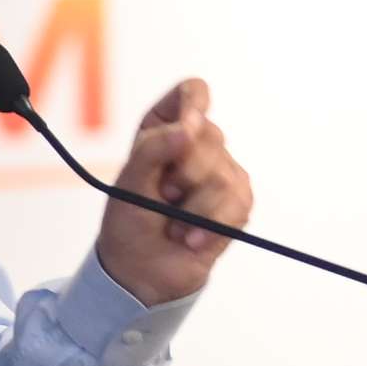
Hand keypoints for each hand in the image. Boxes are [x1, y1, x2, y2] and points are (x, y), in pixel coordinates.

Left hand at [96, 76, 253, 304]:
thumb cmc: (129, 222)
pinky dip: (209, 227)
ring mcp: (222, 172)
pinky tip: (191, 239)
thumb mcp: (129, 181)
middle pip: (210, 136)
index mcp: (167, 127)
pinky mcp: (238, 203)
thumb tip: (188, 130)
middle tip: (162, 196)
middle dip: (182, 173)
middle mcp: (198, 145)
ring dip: (191, 210)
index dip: (193, 106)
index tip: (185, 130)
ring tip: (173, 225)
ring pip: (222, 176)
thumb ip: (153, 149)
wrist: (142, 273)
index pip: (193, 93)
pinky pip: (237, 204)